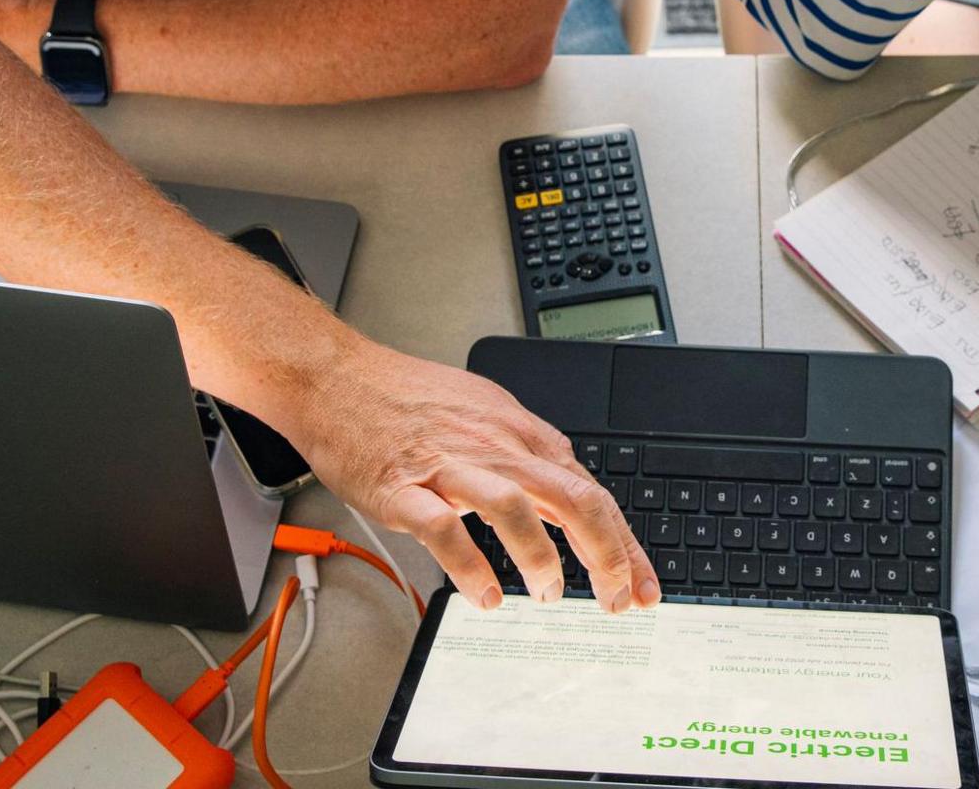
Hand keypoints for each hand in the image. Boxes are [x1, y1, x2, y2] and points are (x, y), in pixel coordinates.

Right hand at [280, 331, 661, 613]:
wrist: (337, 380)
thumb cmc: (406, 400)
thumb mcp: (486, 416)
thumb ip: (528, 458)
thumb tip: (569, 495)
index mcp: (520, 434)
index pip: (591, 491)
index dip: (625, 543)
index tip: (641, 583)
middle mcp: (496, 446)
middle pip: (573, 497)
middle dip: (607, 555)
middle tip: (616, 598)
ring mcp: (450, 465)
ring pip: (515, 506)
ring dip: (542, 558)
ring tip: (549, 594)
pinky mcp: (405, 486)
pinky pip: (444, 529)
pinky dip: (470, 566)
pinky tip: (484, 595)